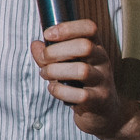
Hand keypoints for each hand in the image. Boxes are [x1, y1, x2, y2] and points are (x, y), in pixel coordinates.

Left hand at [32, 19, 139, 139]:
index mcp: (95, 47)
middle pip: (84, 46)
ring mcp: (103, 81)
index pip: (90, 28)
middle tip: (44, 60)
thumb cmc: (79, 83)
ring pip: (81, 70)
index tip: (48, 34)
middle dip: (55, 52)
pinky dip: (59, 91)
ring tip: (45, 74)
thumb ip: (48, 55)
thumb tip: (36, 44)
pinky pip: (79, 95)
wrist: (103, 112)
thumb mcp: (64, 64)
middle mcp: (102, 61)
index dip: (67, 27)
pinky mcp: (99, 100)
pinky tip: (53, 89)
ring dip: (54, 71)